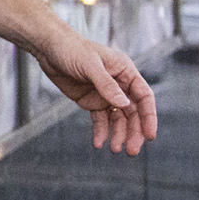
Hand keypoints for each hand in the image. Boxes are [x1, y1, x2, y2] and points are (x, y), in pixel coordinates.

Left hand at [32, 29, 157, 153]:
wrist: (49, 49)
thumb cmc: (72, 49)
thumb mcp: (90, 65)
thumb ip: (106, 85)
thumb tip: (124, 104)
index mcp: (125, 71)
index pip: (144, 97)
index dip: (149, 117)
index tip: (150, 135)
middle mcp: (119, 84)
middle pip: (133, 112)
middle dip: (134, 132)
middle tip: (131, 150)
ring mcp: (105, 94)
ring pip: (118, 119)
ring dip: (118, 134)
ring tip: (115, 149)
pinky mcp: (91, 101)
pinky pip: (100, 120)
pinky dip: (101, 131)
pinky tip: (98, 143)